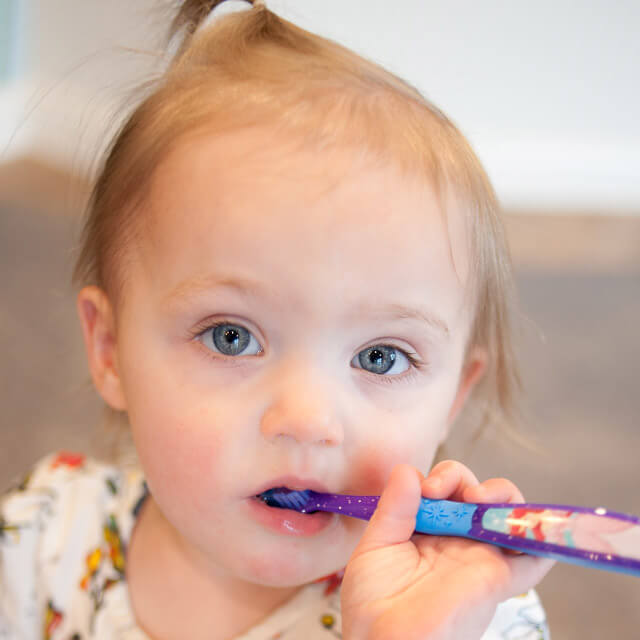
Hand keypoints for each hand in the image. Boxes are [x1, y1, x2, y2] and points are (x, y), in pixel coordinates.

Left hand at [340, 461, 553, 639]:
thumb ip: (394, 506)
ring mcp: (478, 557)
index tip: (424, 489)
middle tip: (442, 489)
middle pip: (473, 492)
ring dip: (501, 494)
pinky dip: (542, 538)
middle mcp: (455, 539)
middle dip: (460, 477)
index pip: (442, 488)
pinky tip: (530, 521)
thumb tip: (407, 470)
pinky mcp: (497, 580)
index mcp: (426, 528)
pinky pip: (533, 560)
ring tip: (479, 497)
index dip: (438, 477)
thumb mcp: (377, 545)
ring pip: (506, 515)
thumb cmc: (373, 601)